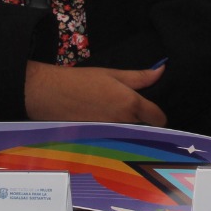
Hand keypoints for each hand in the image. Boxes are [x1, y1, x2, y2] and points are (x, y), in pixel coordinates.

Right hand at [23, 61, 167, 126]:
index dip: (160, 115)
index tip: (155, 110)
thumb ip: (139, 76)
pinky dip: (116, 136)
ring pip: (130, 136)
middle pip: (145, 128)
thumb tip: (162, 70)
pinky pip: (115, 140)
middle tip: (139, 112)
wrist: (48, 95)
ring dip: (131, 130)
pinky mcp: (98, 140)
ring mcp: (110, 135)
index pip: (158, 118)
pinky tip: (108, 127)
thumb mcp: (112, 74)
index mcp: (130, 105)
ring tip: (122, 119)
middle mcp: (123, 124)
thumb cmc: (82, 81)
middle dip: (146, 123)